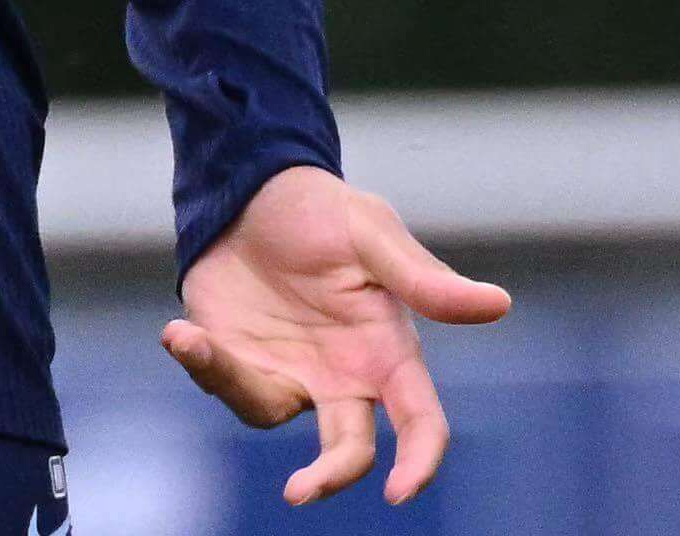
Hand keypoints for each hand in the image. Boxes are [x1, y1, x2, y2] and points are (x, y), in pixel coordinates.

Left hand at [161, 162, 509, 507]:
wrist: (251, 189)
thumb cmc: (323, 211)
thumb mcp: (372, 235)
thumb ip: (424, 280)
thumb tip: (499, 305)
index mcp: (387, 348)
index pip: (419, 419)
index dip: (419, 460)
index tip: (400, 489)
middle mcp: (342, 375)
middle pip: (349, 447)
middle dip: (330, 475)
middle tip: (300, 490)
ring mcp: (290, 373)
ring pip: (272, 416)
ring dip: (233, 387)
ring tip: (195, 342)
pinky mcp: (239, 361)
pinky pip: (226, 382)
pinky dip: (201, 363)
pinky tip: (180, 333)